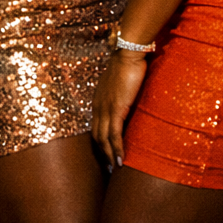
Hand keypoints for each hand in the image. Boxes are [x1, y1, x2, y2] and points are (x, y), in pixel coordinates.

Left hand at [91, 49, 148, 167]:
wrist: (127, 53)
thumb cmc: (126, 65)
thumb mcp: (119, 84)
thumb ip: (119, 95)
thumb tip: (126, 102)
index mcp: (98, 100)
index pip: (95, 126)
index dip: (100, 142)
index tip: (106, 154)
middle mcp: (98, 105)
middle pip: (97, 136)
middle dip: (102, 153)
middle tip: (109, 167)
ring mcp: (105, 107)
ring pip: (104, 138)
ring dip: (109, 155)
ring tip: (115, 168)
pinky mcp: (116, 108)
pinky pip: (114, 134)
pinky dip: (116, 149)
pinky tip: (120, 160)